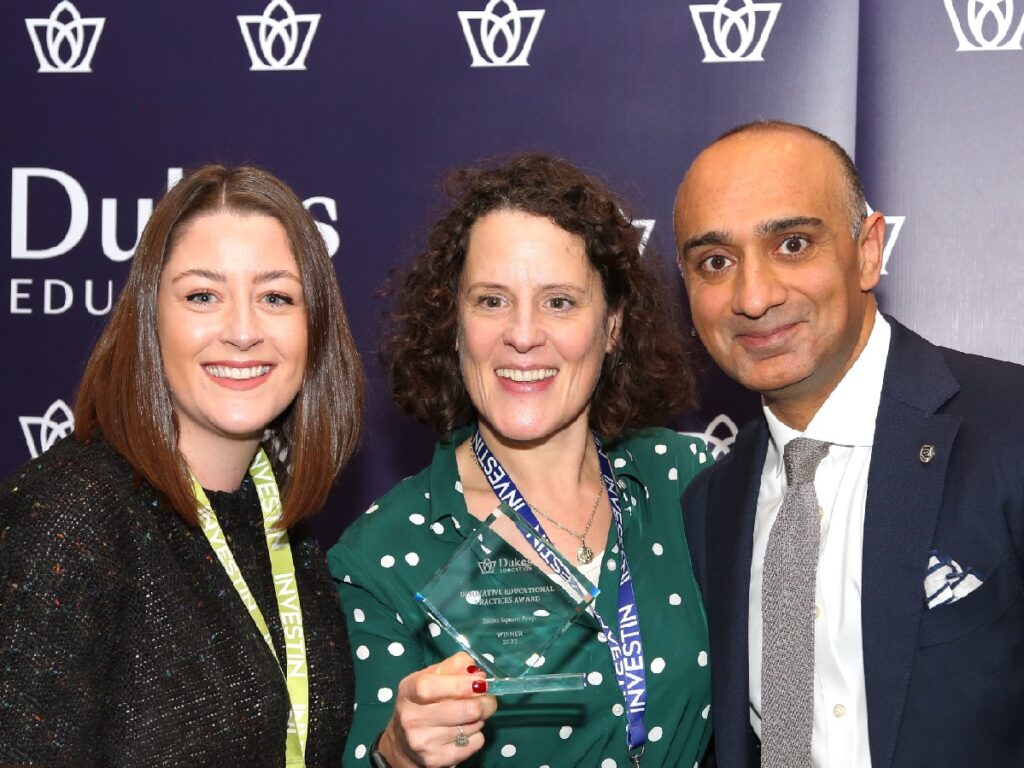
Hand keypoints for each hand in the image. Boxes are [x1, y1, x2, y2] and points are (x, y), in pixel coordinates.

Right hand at [378, 651, 496, 767]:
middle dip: (484, 702)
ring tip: (469, 715)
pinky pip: (475, 743)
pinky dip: (476, 735)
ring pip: (473, 726)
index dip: (459, 684)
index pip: (429, 687)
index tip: (480, 682)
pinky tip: (464, 732)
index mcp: (408, 692)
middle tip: (487, 697)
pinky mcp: (437, 761)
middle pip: (463, 710)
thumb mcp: (428, 679)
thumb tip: (477, 672)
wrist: (403, 746)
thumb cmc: (421, 704)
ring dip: (479, 718)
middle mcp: (412, 719)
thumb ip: (452, 667)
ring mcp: (423, 743)